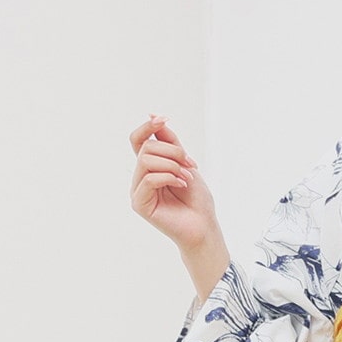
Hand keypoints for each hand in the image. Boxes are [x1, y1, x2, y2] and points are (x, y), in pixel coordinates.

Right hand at [128, 114, 220, 254]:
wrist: (204, 225)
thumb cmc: (196, 199)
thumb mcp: (185, 162)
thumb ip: (169, 141)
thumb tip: (153, 115)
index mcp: (149, 167)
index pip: (138, 140)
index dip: (148, 127)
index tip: (163, 120)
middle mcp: (140, 177)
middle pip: (146, 147)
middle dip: (173, 151)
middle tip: (189, 164)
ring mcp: (138, 191)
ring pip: (146, 160)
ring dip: (172, 165)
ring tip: (186, 178)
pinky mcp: (139, 204)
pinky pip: (149, 179)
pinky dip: (169, 177)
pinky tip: (182, 185)